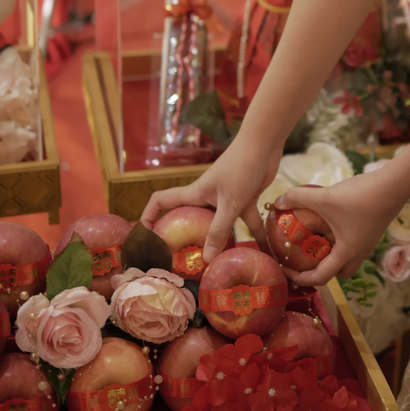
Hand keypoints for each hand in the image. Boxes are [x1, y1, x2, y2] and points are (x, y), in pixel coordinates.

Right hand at [140, 136, 282, 261]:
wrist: (265, 144)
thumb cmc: (241, 167)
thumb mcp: (229, 202)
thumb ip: (219, 230)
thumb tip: (205, 260)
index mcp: (194, 194)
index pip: (161, 202)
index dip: (148, 216)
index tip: (145, 238)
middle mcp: (207, 198)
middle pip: (190, 221)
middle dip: (187, 241)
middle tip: (187, 266)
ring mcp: (226, 199)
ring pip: (221, 226)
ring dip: (225, 243)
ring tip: (225, 266)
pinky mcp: (245, 199)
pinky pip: (246, 222)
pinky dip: (255, 234)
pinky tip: (263, 251)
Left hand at [273, 168, 402, 286]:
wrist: (393, 184)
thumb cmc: (360, 197)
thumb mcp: (324, 197)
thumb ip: (298, 197)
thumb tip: (278, 201)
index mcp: (346, 253)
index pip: (320, 278)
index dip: (300, 278)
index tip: (286, 270)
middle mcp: (359, 252)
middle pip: (338, 272)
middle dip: (320, 270)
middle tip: (303, 259)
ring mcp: (367, 241)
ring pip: (347, 257)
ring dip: (331, 254)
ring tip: (315, 238)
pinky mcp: (371, 228)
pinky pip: (352, 242)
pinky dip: (339, 238)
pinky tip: (330, 219)